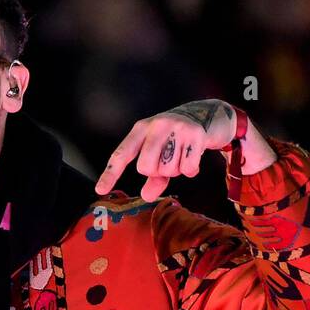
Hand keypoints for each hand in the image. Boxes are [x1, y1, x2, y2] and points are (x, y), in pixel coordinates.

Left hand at [95, 99, 237, 200]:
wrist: (208, 113)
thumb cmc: (176, 136)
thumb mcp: (160, 151)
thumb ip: (153, 177)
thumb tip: (145, 196)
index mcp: (141, 129)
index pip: (121, 154)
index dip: (110, 174)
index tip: (100, 191)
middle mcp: (156, 126)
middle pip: (146, 168)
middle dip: (157, 172)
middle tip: (167, 161)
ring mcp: (176, 128)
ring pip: (168, 169)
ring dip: (176, 169)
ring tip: (182, 154)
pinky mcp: (196, 135)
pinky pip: (187, 169)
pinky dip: (191, 169)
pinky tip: (194, 156)